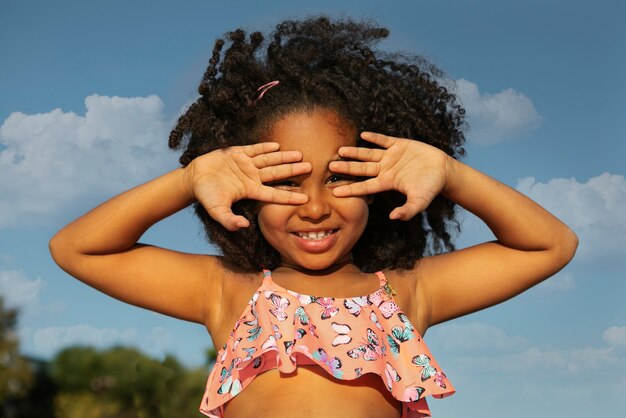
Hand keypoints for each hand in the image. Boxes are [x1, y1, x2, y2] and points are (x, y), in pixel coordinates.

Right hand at [185, 142, 310, 230]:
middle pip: (277, 174)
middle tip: (311, 168)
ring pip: (269, 160)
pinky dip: (265, 147)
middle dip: (293, 171)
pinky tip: (277, 145)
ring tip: (299, 155)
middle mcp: (252, 177)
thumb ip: (229, 220)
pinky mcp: (237, 153)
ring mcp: (246, 164)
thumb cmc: (206, 196)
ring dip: (284, 157)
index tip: (305, 198)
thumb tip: (243, 226)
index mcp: (250, 190)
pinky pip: (254, 149)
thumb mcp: (217, 211)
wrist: (194, 178)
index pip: (274, 194)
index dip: (289, 196)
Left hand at [329, 132, 453, 219]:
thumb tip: (394, 218)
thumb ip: (408, 210)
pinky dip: (374, 137)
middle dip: (347, 168)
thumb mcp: (420, 202)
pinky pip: (384, 140)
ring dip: (355, 152)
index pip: (365, 186)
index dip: (351, 189)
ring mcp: (391, 157)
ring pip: (369, 154)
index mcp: (387, 182)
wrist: (443, 171)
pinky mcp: (399, 145)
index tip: (335, 191)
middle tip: (330, 166)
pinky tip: (363, 135)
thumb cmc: (431, 188)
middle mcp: (385, 169)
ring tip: (340, 150)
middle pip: (362, 169)